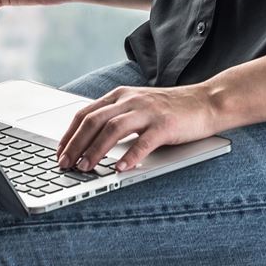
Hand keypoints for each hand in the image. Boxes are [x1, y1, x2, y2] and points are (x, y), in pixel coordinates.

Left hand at [55, 83, 217, 171]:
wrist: (206, 101)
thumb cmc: (169, 109)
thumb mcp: (136, 106)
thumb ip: (115, 118)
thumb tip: (89, 142)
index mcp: (119, 96)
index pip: (85, 113)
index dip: (69, 134)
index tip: (59, 152)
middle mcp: (129, 100)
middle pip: (93, 121)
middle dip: (75, 144)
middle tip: (65, 164)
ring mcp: (147, 111)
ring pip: (113, 129)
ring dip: (96, 150)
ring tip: (85, 167)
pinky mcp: (165, 124)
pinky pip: (143, 141)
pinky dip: (129, 156)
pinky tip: (120, 169)